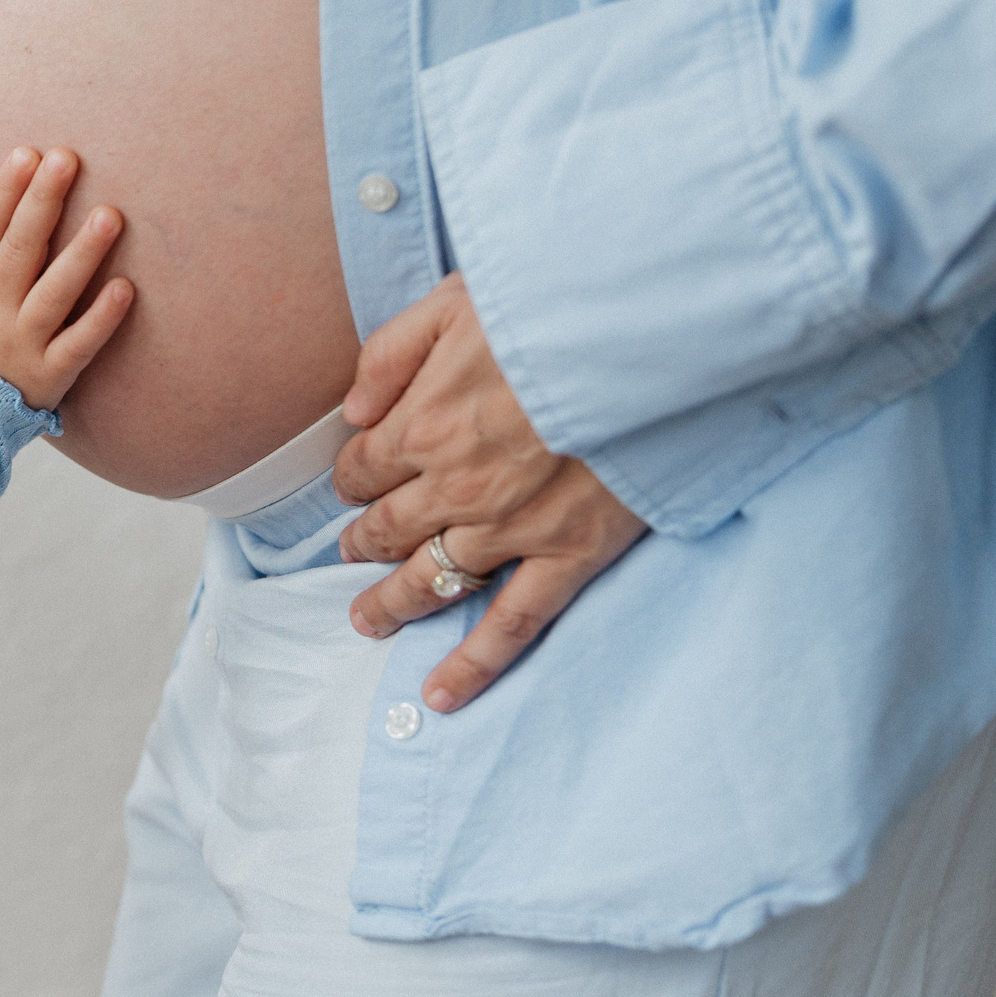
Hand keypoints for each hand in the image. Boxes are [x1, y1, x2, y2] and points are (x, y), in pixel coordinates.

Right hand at [0, 146, 132, 411]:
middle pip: (19, 249)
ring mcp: (24, 342)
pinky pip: (79, 344)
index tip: (27, 153)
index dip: (4, 191)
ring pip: (55, 291)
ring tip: (111, 215)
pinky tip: (126, 288)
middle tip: (67, 158)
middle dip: (42, 202)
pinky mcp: (52, 374)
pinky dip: (101, 318)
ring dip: (82, 253)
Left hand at [330, 273, 647, 712]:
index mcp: (420, 424)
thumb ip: (389, 355)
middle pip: (387, 528)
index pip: (361, 467)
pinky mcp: (569, 555)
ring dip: (393, 603)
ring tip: (366, 620)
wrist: (645, 334)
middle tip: (351, 552)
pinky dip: (473, 666)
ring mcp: (509, 529)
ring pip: (433, 580)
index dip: (354, 476)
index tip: (356, 481)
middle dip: (362, 540)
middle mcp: (452, 487)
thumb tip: (350, 409)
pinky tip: (441, 695)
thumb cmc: (551, 304)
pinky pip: (511, 625)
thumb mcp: (450, 301)